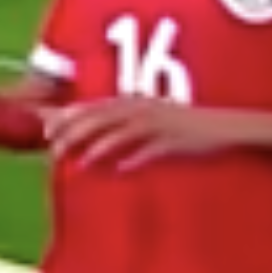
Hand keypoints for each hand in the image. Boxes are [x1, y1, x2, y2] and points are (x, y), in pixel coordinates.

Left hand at [46, 98, 254, 171]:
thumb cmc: (184, 125)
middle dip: (75, 132)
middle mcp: (143, 109)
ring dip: (99, 147)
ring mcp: (160, 124)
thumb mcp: (152, 117)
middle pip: (101, 118)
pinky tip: (120, 169)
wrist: (225, 127)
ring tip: (81, 162)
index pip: (93, 108)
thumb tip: (93, 137)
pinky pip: (151, 150)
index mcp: (135, 102)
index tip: (46, 130)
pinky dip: (134, 159)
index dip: (68, 118)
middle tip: (55, 149)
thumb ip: (124, 123)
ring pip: (122, 133)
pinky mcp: (176, 141)